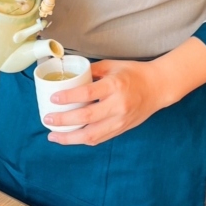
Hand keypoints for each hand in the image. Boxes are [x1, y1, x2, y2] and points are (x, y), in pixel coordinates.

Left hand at [45, 60, 165, 145]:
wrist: (158, 87)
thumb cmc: (134, 73)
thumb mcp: (112, 65)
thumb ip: (91, 71)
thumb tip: (69, 75)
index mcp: (114, 86)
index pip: (87, 93)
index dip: (68, 98)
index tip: (53, 98)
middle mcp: (117, 106)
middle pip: (86, 117)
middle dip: (63, 121)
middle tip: (47, 119)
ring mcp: (120, 120)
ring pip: (91, 135)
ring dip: (69, 138)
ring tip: (53, 136)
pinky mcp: (121, 129)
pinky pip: (99, 138)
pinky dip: (82, 140)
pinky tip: (70, 138)